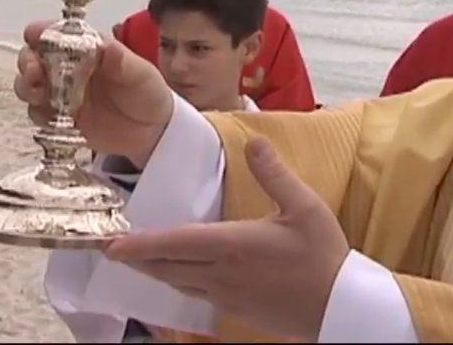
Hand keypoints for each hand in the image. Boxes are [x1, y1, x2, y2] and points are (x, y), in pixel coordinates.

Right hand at [14, 20, 173, 165]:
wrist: (153, 132)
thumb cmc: (148, 93)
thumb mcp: (141, 75)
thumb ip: (122, 61)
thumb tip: (105, 45)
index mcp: (87, 49)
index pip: (57, 33)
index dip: (41, 31)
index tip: (33, 35)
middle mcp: (68, 68)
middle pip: (33, 56)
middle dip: (27, 61)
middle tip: (33, 72)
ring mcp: (62, 93)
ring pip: (29, 84)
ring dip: (26, 86)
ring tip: (37, 94)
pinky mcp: (60, 118)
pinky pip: (38, 113)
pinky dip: (37, 112)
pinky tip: (48, 116)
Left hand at [105, 139, 349, 341]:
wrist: (340, 307)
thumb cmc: (324, 255)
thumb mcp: (304, 206)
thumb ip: (274, 174)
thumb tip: (253, 143)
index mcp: (234, 245)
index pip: (175, 244)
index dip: (140, 244)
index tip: (112, 244)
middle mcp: (222, 273)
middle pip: (167, 268)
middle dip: (139, 259)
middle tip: (114, 249)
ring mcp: (227, 296)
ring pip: (179, 284)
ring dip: (156, 271)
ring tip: (139, 259)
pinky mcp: (236, 310)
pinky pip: (196, 296)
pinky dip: (178, 284)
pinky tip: (179, 277)